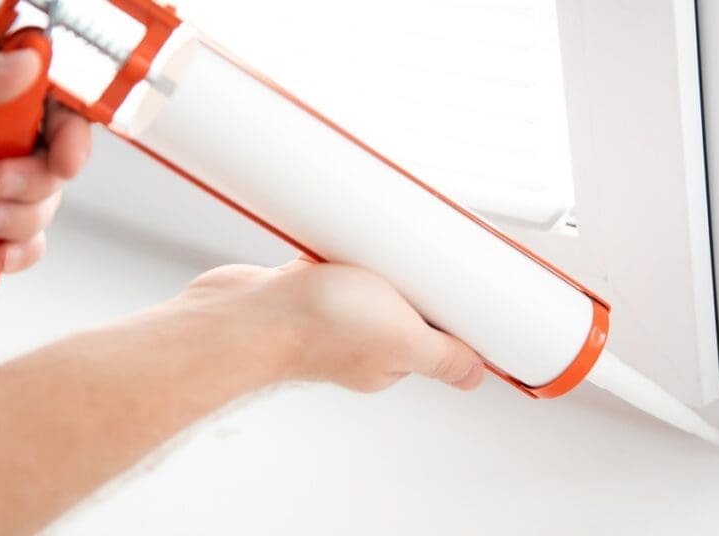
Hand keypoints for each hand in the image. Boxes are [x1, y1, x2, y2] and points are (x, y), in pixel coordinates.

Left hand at [0, 46, 90, 270]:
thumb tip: (24, 65)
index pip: (47, 83)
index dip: (70, 111)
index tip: (62, 138)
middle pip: (58, 145)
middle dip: (49, 171)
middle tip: (6, 182)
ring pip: (46, 195)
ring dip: (27, 214)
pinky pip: (25, 237)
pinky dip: (22, 251)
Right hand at [168, 260, 485, 392]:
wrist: (243, 312)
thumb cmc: (317, 326)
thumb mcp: (403, 338)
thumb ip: (442, 357)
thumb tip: (474, 376)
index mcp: (387, 362)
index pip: (432, 339)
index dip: (448, 313)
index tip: (456, 287)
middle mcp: (357, 344)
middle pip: (402, 306)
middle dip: (409, 279)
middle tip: (411, 259)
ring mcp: (328, 316)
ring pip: (367, 282)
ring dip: (373, 261)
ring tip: (371, 249)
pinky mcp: (302, 290)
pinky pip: (332, 264)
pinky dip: (338, 251)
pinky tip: (338, 241)